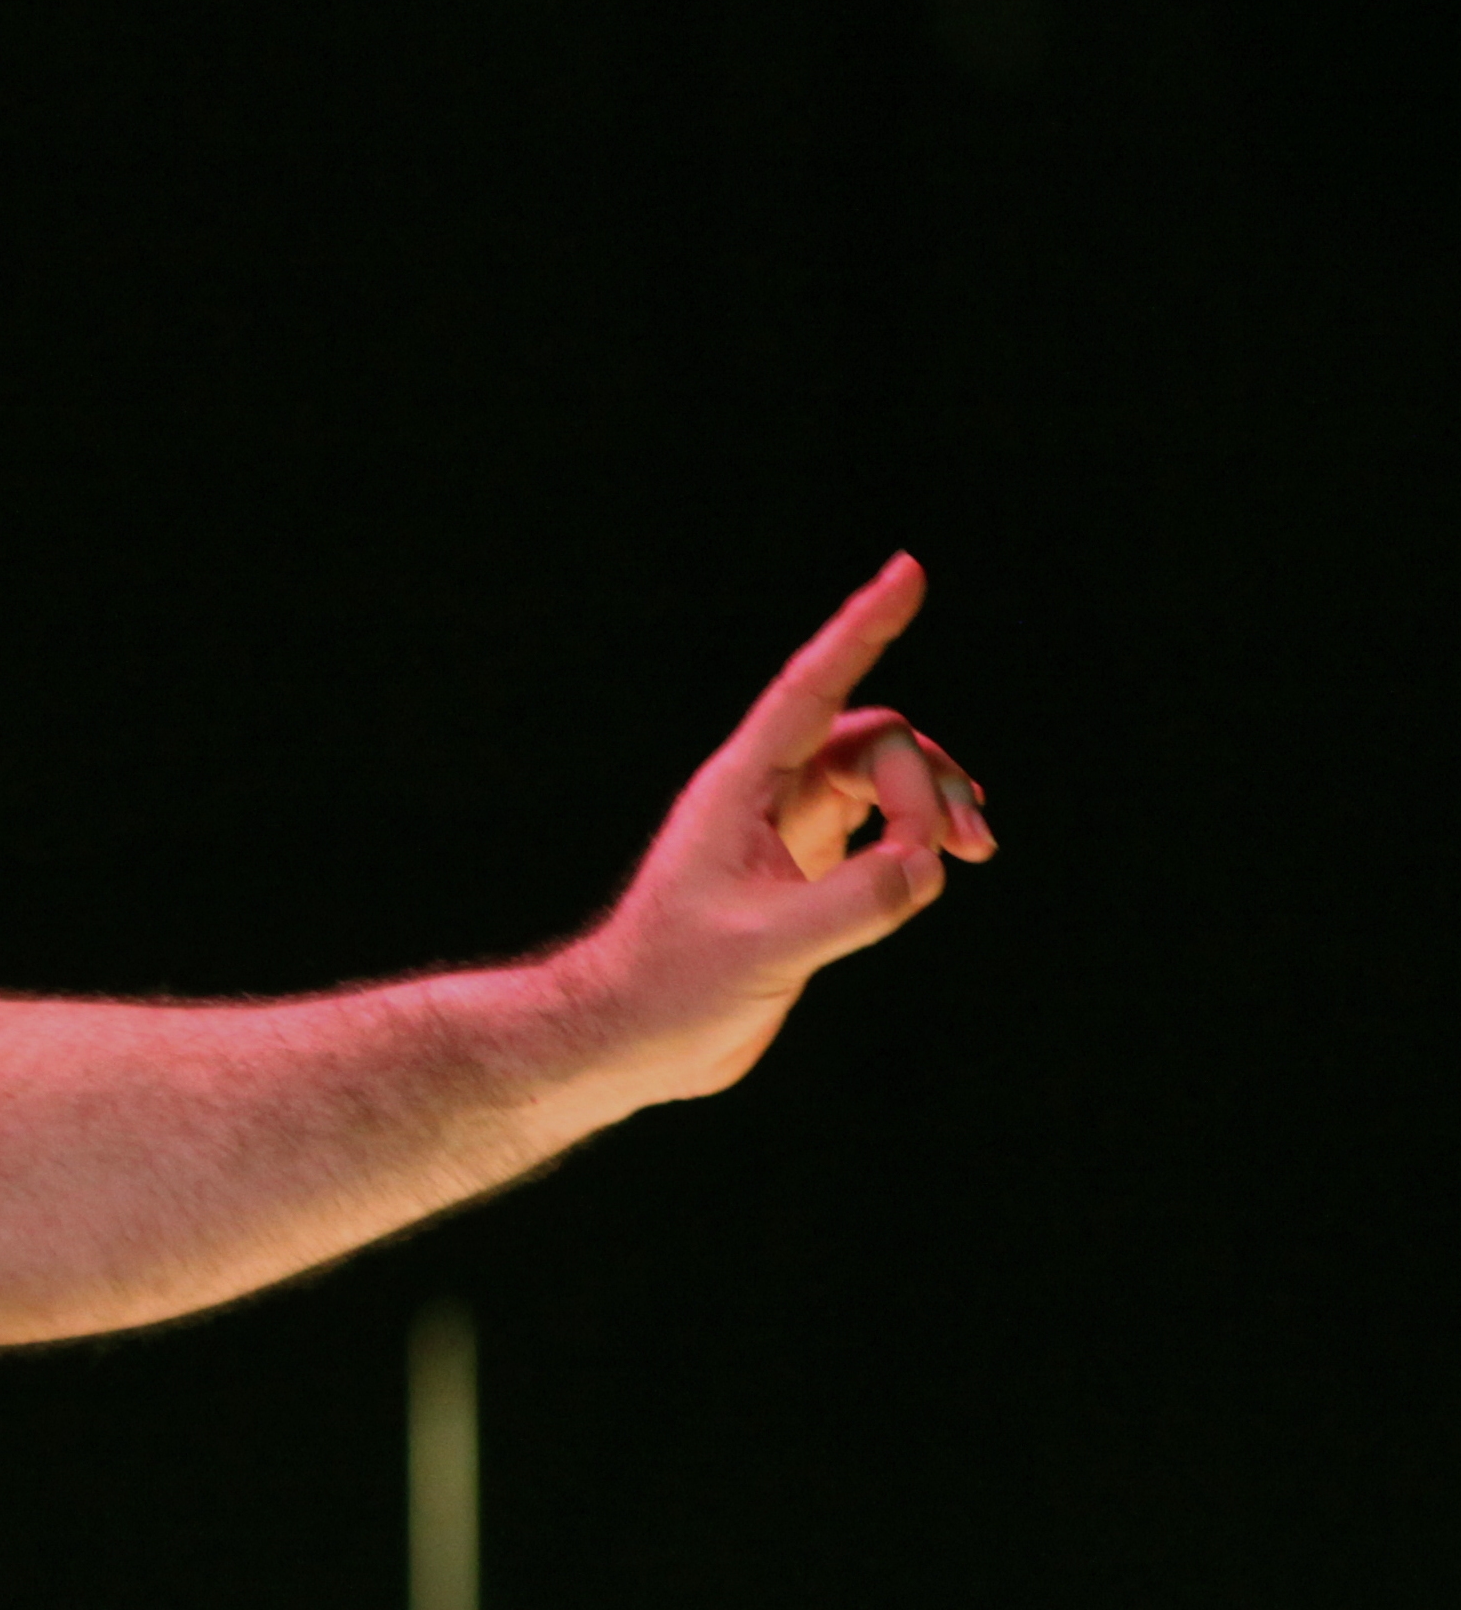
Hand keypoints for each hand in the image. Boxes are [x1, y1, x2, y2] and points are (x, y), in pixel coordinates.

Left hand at [564, 555, 993, 1103]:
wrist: (634, 1037)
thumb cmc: (671, 987)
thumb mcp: (765, 947)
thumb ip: (851, 905)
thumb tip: (926, 865)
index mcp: (740, 788)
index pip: (813, 690)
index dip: (860, 629)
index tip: (908, 572)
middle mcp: (764, 796)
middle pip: (871, 741)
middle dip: (925, 777)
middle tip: (953, 850)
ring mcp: (786, 831)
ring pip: (881, 778)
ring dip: (933, 801)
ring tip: (975, 848)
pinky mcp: (804, 872)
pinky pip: (877, 824)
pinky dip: (919, 832)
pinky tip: (945, 860)